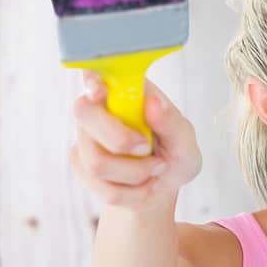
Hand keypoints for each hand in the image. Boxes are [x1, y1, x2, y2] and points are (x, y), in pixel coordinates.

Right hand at [68, 74, 201, 208]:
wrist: (161, 190)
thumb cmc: (174, 156)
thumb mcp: (185, 141)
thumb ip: (172, 122)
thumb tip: (152, 103)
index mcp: (127, 92)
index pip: (97, 73)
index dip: (93, 78)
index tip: (99, 89)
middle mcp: (99, 109)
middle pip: (83, 113)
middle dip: (120, 139)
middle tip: (146, 148)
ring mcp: (86, 138)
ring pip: (96, 161)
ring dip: (135, 173)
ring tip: (155, 169)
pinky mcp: (81, 164)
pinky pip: (101, 186)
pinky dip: (131, 192)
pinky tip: (142, 185)